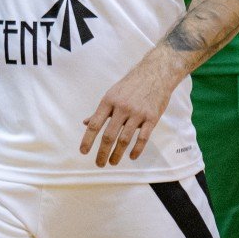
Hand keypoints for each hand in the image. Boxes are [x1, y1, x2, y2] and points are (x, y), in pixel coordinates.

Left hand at [80, 51, 183, 166]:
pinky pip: (143, 138)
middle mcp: (122, 107)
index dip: (88, 139)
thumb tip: (85, 123)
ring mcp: (137, 113)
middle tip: (99, 164)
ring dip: (118, 154)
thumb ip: (100, 111)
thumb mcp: (112, 94)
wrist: (155, 73)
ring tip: (113, 162)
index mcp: (109, 101)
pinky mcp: (151, 118)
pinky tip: (131, 156)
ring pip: (125, 139)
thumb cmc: (130, 85)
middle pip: (109, 135)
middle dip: (103, 152)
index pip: (95, 124)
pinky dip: (136, 150)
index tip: (83, 152)